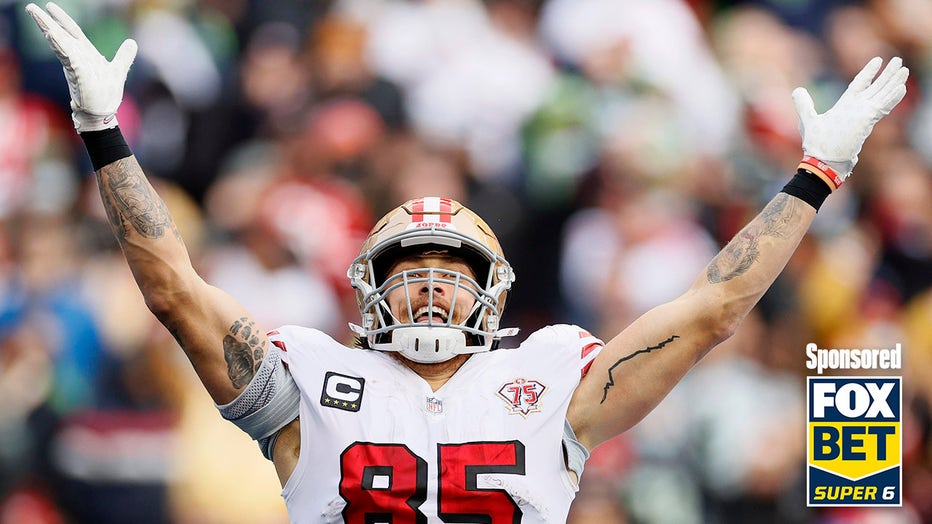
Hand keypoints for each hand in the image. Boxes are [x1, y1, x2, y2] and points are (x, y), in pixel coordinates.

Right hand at [25, 2, 136, 131]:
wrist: (102, 114)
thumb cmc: (106, 95)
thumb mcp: (118, 70)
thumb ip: (123, 56)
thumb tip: (132, 43)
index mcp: (86, 54)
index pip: (72, 31)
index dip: (62, 19)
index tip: (50, 6)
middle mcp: (77, 57)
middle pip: (60, 34)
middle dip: (46, 21)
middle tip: (31, 7)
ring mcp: (76, 64)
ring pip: (59, 42)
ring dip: (47, 28)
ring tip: (35, 14)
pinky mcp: (78, 72)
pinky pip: (66, 55)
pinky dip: (58, 44)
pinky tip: (51, 34)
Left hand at [792, 56, 907, 186]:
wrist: (822, 161)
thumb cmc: (816, 144)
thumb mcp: (808, 119)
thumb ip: (804, 104)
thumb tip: (797, 90)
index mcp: (845, 106)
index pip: (859, 84)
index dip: (869, 72)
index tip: (878, 60)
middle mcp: (856, 109)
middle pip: (876, 87)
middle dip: (887, 74)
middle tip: (899, 61)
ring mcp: (863, 115)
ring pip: (882, 95)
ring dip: (894, 82)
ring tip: (905, 70)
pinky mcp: (866, 121)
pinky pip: (882, 107)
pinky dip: (892, 98)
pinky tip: (902, 88)